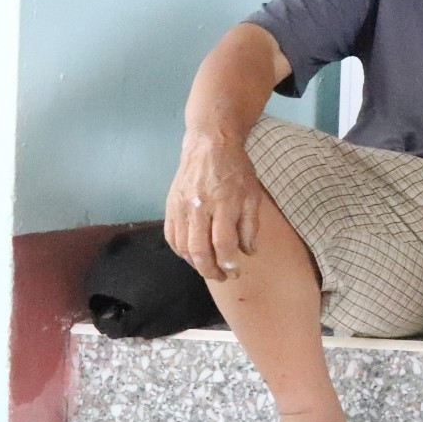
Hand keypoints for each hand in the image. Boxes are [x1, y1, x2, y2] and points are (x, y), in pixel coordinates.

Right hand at [165, 131, 264, 281]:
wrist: (209, 144)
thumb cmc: (236, 169)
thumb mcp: (252, 194)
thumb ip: (250, 225)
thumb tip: (248, 252)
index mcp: (224, 203)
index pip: (223, 242)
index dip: (229, 262)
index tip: (236, 271)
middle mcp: (200, 207)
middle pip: (199, 250)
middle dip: (211, 270)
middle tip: (223, 277)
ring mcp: (181, 206)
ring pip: (182, 246)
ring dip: (195, 264)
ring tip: (210, 269)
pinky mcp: (170, 205)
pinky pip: (171, 236)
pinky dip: (180, 251)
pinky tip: (193, 256)